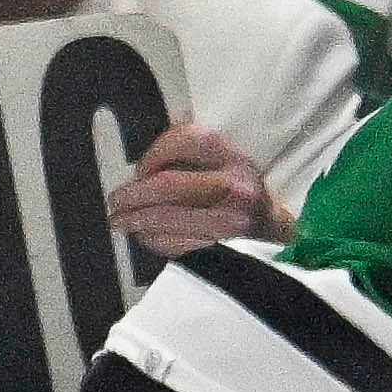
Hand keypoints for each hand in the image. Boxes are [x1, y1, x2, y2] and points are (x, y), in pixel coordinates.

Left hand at [106, 121, 277, 259]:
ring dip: (137, 221)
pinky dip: (154, 240)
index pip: (187, 140)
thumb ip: (191, 154)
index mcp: (234, 157)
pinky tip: (146, 236)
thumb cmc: (241, 193)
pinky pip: (176, 245)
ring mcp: (230, 223)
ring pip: (168, 219)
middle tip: (115, 202)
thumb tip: (144, 168)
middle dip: (134, 195)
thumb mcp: (227, 161)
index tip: (140, 169)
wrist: (275, 232)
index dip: (155, 153)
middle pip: (170, 185)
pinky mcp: (224, 251)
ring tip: (120, 221)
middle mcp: (236, 187)